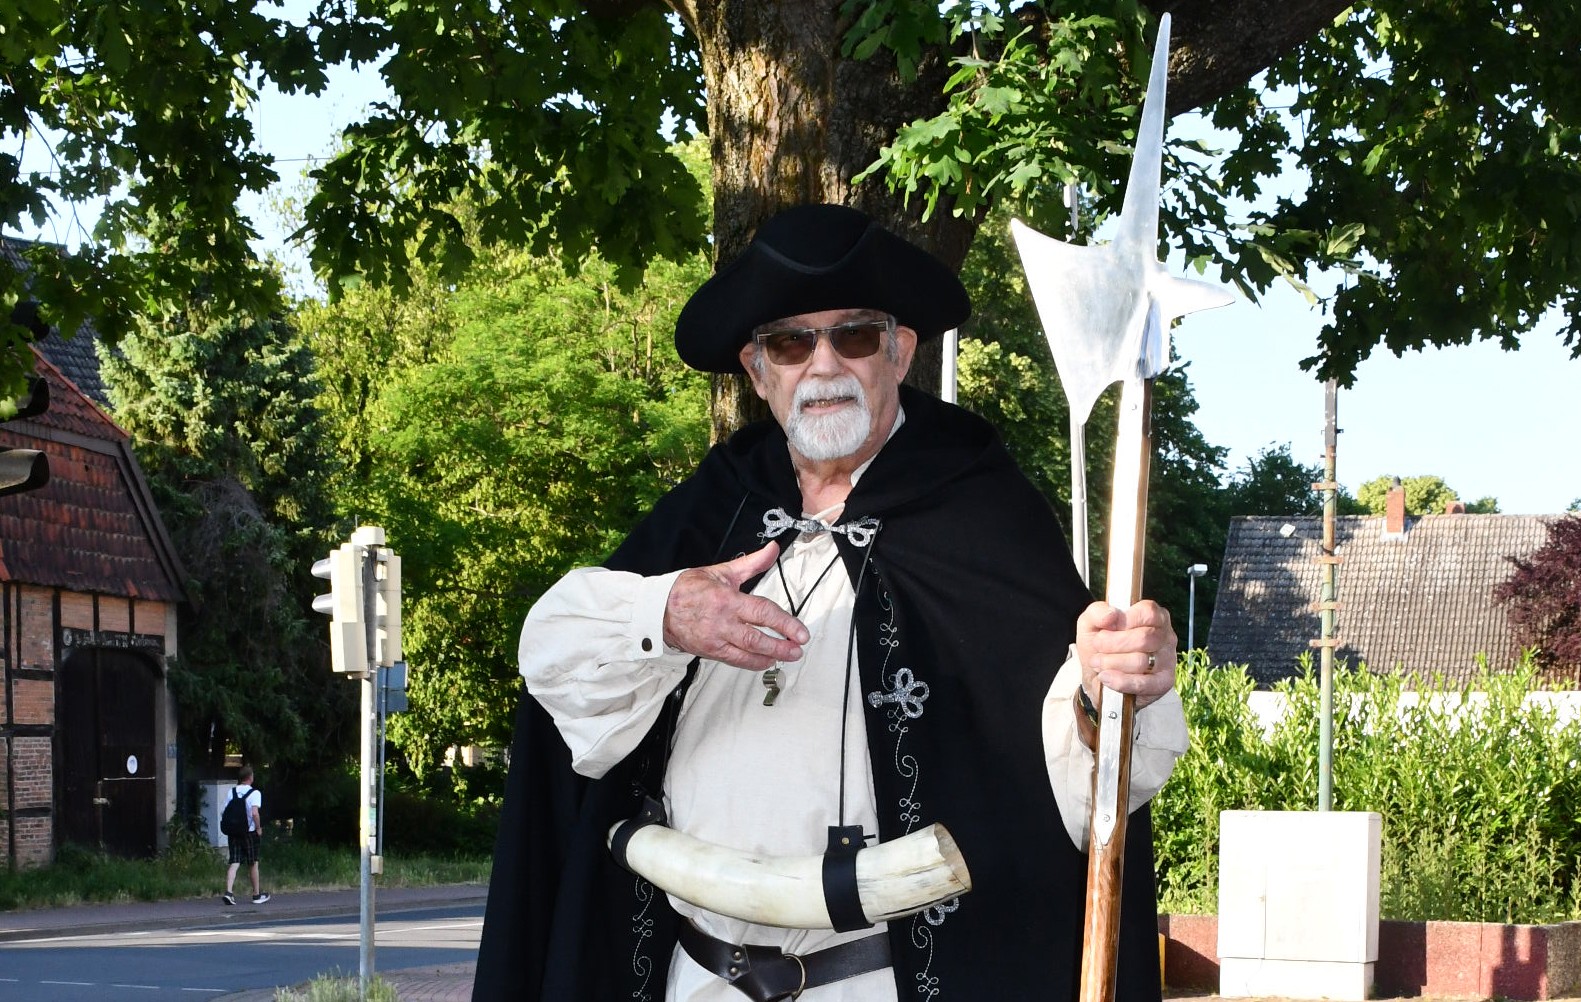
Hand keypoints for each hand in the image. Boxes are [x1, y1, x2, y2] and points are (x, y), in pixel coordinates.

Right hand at [663, 543, 810, 669]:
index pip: (763, 612)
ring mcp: (715, 639)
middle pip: (758, 637)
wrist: (658, 608)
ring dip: (771, 656)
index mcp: (727, 599)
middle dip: (782, 645)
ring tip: (789, 656)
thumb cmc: (689, 588)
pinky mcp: (710, 651)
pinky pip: (735, 660)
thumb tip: (773, 549)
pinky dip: (753, 663)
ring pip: (748, 652)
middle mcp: (722, 622)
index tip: (800, 631)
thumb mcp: (722, 571)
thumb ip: (752, 563)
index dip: (785, 623)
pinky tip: (766, 661)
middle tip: (798, 648)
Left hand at [1074, 600, 1176, 709]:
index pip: (1148, 612)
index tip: (1106, 628)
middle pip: (1144, 638)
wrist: (1096, 675)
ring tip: (1098, 663)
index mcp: (1154, 616)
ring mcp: (1168, 660)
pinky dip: (1120, 681)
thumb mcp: (1091, 622)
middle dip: (1112, 644)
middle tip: (1097, 647)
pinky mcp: (1163, 683)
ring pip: (1141, 661)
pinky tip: (1105, 677)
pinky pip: (1143, 684)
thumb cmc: (1099, 644)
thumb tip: (1112, 614)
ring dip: (1111, 663)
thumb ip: (1097, 612)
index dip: (1125, 620)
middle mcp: (1165, 636)